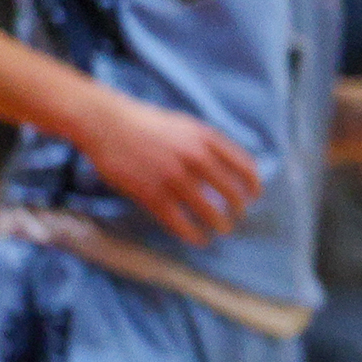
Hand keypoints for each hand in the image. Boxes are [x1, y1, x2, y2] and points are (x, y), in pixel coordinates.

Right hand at [77, 93, 260, 244]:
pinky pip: (179, 220)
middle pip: (231, 191)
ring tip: (222, 230)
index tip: (254, 195)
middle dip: (239, 208)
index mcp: (206, 138)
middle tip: (238, 216)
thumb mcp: (186, 125)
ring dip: (220, 224)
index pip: (244, 166)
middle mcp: (195, 157)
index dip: (253, 184)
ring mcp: (173, 176)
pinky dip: (191, 233)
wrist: (106, 123)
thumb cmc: (146, 123)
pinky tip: (197, 238)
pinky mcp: (152, 193)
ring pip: (208, 210)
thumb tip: (231, 166)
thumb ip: (209, 143)